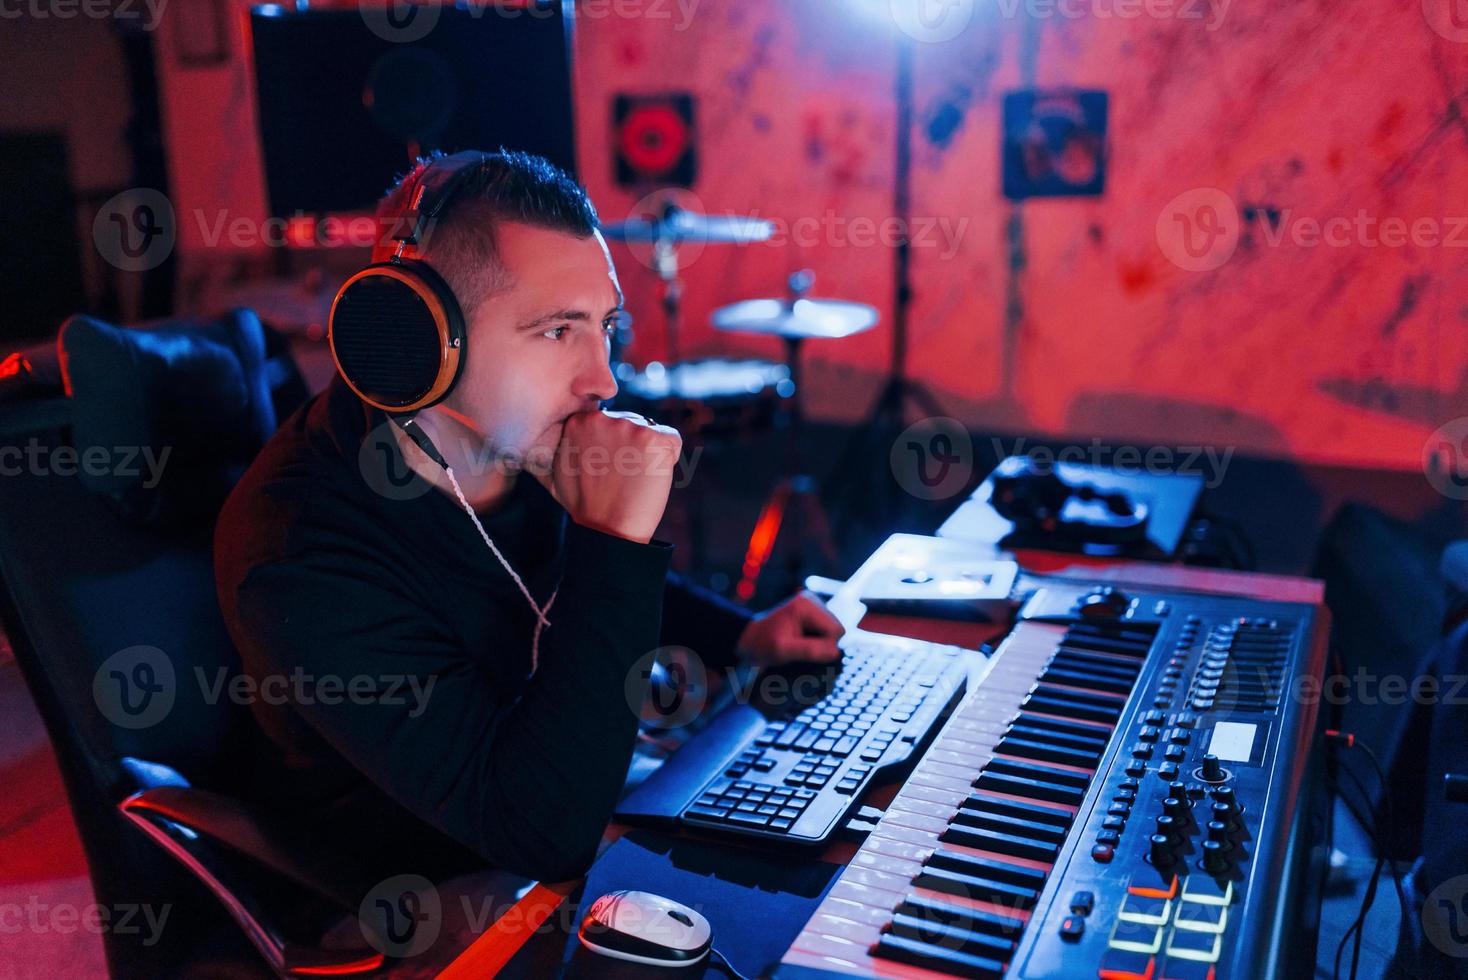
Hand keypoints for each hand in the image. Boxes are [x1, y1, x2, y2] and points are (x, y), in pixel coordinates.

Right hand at [530, 410, 681, 544]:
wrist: (608, 530)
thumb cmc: (585, 505)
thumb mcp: (557, 472)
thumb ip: (560, 447)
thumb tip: (523, 444)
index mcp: (578, 422)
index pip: (609, 422)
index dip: (613, 447)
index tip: (606, 470)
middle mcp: (602, 418)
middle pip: (632, 423)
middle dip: (632, 448)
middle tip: (621, 478)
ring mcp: (628, 426)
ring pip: (651, 433)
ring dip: (649, 454)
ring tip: (634, 480)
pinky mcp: (653, 439)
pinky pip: (672, 441)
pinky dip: (669, 459)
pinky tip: (652, 477)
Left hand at [736, 590, 844, 667]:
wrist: (750, 640)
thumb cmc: (763, 644)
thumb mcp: (784, 650)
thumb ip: (810, 650)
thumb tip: (835, 653)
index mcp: (807, 605)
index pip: (835, 630)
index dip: (825, 646)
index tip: (806, 652)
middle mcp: (813, 601)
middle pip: (836, 630)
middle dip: (822, 644)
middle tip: (800, 650)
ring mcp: (814, 607)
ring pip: (833, 632)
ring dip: (819, 644)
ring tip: (799, 646)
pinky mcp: (813, 615)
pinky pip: (826, 632)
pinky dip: (817, 641)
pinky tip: (801, 642)